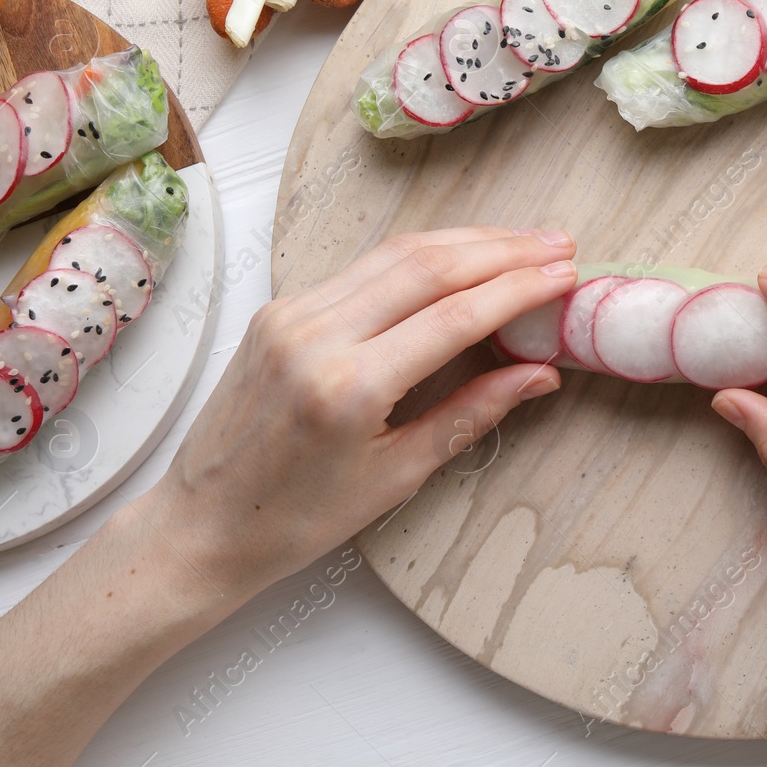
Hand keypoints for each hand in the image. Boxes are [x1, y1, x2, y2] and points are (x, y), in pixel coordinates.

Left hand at [140, 226, 577, 597]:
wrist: (201, 525)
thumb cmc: (296, 519)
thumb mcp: (396, 475)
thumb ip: (472, 414)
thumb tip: (540, 374)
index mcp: (348, 386)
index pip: (454, 315)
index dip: (519, 288)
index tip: (566, 275)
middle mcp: (315, 336)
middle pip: (428, 266)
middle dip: (502, 250)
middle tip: (559, 244)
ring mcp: (291, 314)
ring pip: (394, 254)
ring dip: (465, 242)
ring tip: (523, 241)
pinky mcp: (279, 310)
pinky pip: (362, 268)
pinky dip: (420, 256)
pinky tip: (459, 256)